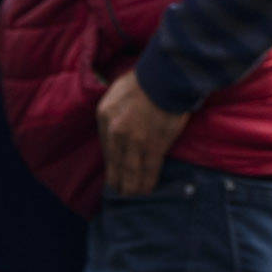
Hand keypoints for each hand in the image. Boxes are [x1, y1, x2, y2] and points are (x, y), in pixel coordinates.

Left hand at [96, 68, 183, 198]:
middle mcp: (115, 132)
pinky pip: (150, 168)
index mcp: (104, 115)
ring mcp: (135, 140)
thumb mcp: (118, 90)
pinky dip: (148, 180)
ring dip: (132, 185)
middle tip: (120, 192)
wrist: (167, 76)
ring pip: (131, 169)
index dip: (111, 165)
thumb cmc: (145, 78)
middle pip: (116, 162)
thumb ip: (114, 110)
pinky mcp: (155, 145)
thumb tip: (117, 126)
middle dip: (118, 180)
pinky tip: (147, 189)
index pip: (106, 148)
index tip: (112, 175)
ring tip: (133, 195)